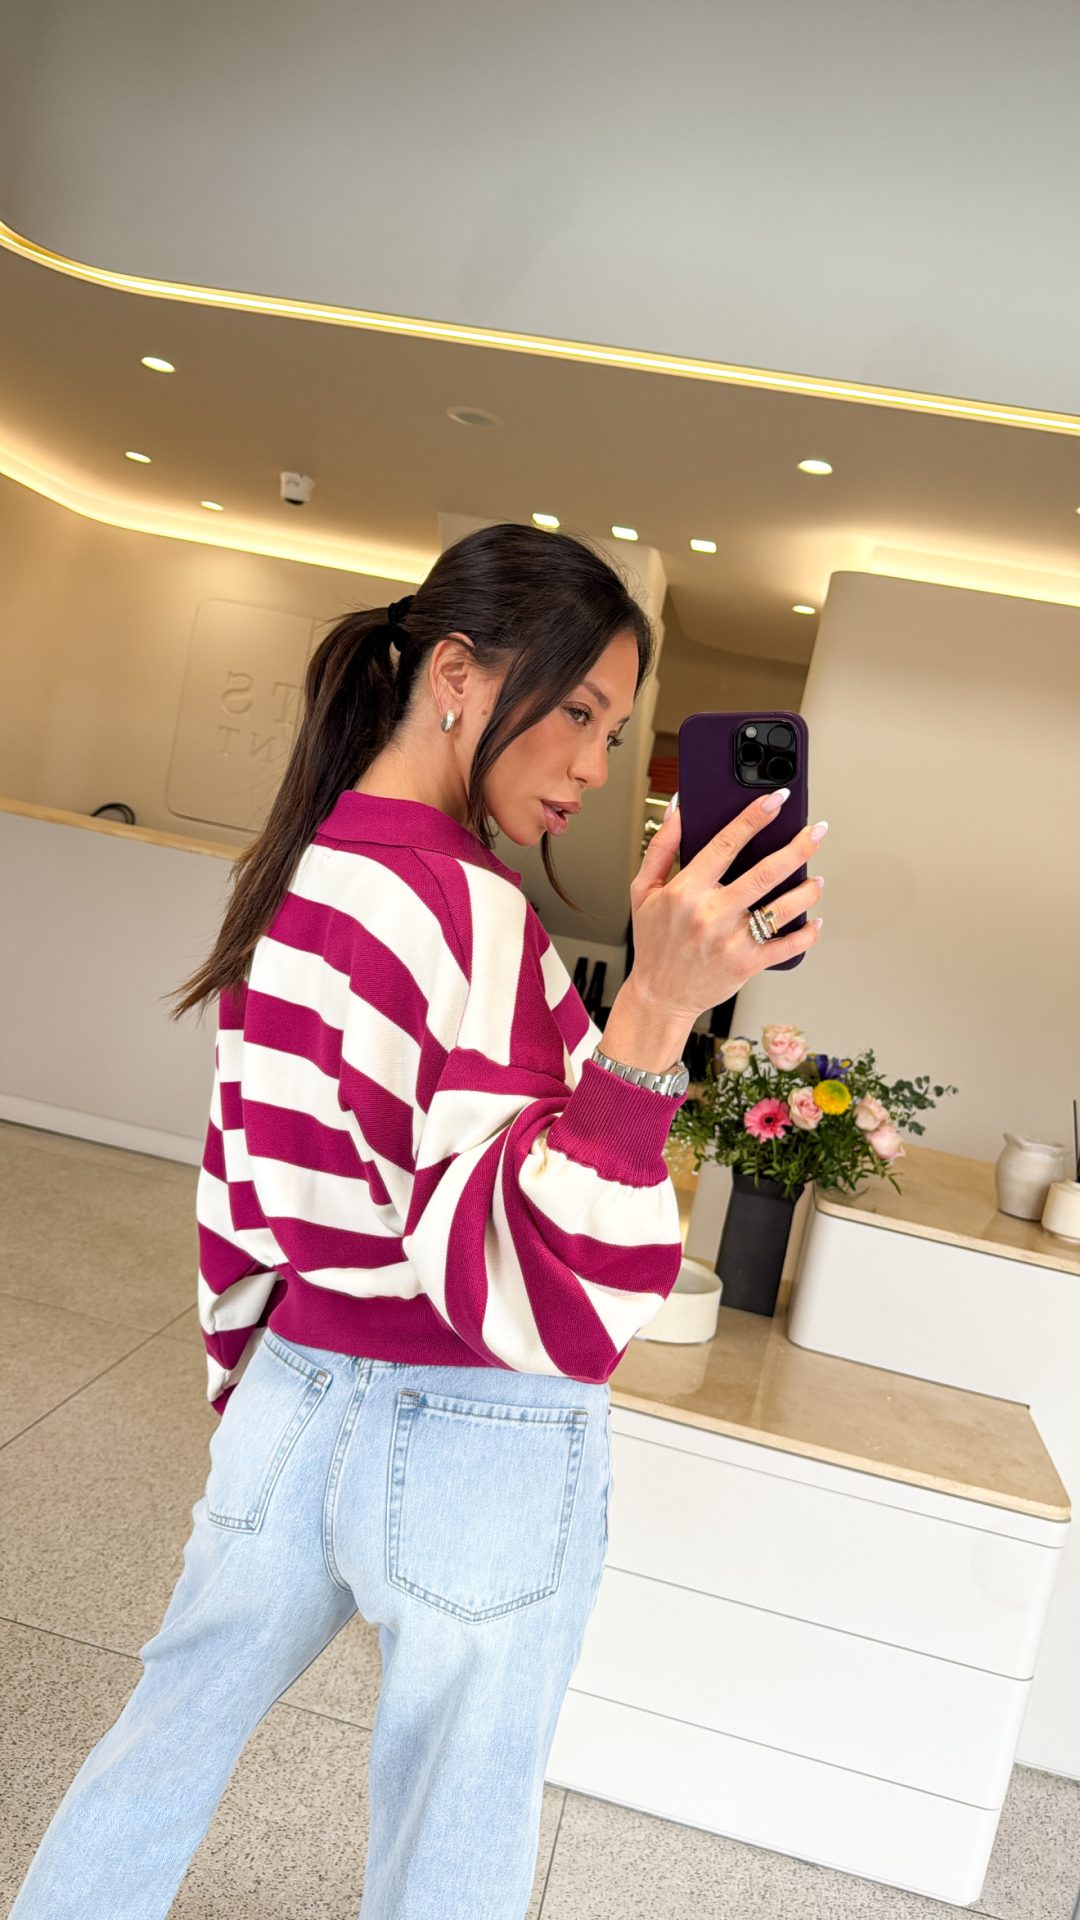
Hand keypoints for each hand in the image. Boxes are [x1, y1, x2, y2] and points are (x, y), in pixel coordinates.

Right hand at [627, 791, 825, 1020]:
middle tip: (817, 831)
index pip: (725, 845)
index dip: (752, 818)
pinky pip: (787, 946)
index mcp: (685, 891)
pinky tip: (814, 919)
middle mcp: (711, 914)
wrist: (660, 995)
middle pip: (765, 873)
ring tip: (817, 878)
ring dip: (808, 889)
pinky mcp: (747, 964)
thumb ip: (661, 847)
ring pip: (783, 909)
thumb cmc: (654, 942)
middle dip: (797, 847)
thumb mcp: (643, 891)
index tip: (774, 800)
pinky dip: (807, 932)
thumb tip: (678, 809)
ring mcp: (731, 941)